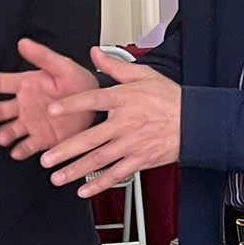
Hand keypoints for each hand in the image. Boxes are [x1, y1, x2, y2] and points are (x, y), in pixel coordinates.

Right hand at [0, 38, 99, 159]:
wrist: (99, 107)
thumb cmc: (82, 84)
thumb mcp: (63, 66)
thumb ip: (43, 56)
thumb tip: (23, 43)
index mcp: (27, 85)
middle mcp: (26, 104)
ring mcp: (33, 122)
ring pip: (10, 130)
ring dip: (4, 134)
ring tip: (1, 137)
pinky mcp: (43, 138)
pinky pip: (28, 145)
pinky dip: (21, 150)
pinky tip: (17, 151)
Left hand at [41, 49, 181, 194]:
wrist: (196, 121)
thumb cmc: (169, 98)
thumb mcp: (143, 75)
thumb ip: (115, 66)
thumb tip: (95, 53)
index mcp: (124, 99)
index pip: (93, 100)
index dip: (72, 105)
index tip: (53, 109)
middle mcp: (126, 123)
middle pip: (91, 138)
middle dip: (66, 150)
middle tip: (46, 158)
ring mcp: (132, 144)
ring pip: (100, 160)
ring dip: (76, 170)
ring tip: (57, 177)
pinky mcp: (140, 160)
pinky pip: (117, 174)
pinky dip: (100, 185)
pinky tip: (84, 191)